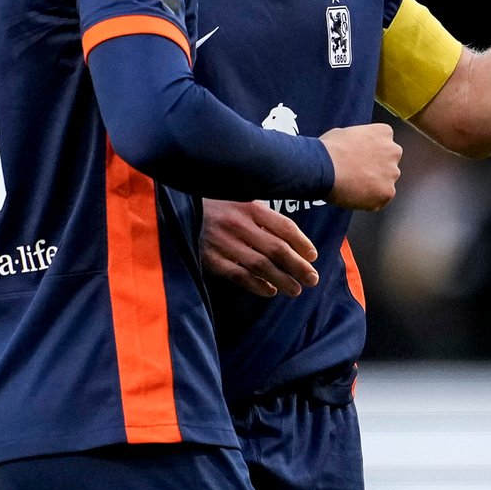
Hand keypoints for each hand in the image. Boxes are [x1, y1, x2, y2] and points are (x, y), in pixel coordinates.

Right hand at [201, 200, 319, 297]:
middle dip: (298, 266)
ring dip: (282, 280)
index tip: (313, 256)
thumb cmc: (216, 204)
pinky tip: (270, 291)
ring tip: (296, 290)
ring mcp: (223, 242)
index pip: (285, 227)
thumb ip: (263, 215)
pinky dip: (257, 285)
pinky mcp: (209, 258)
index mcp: (250, 206)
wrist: (177, 209)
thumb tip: (293, 239)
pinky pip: (239, 275)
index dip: (302, 244)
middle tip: (312, 279)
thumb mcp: (240, 198)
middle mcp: (238, 224)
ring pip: (261, 266)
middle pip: (277, 249)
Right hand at [322, 123, 400, 209]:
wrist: (323, 168)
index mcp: (384, 132)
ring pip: (386, 181)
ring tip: (353, 185)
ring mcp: (392, 172)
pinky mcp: (388, 192)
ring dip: (374, 184)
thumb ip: (357, 140)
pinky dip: (370, 200)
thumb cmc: (329, 150)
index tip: (360, 158)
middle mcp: (393, 151)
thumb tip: (353, 147)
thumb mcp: (343, 133)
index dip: (371, 152)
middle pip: (389, 162)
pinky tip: (355, 195)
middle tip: (358, 173)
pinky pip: (381, 198)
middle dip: (377, 168)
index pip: (384, 143)